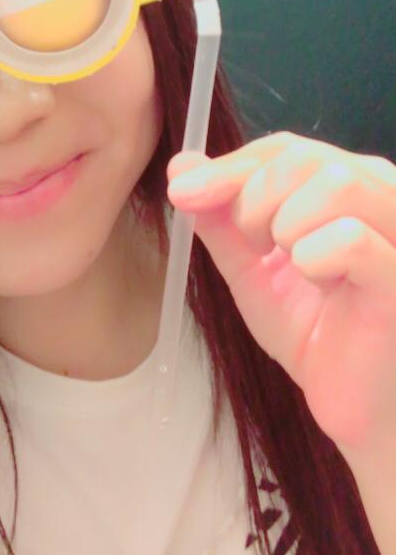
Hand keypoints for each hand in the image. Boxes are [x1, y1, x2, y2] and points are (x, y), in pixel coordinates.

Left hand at [167, 132, 395, 465]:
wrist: (358, 405)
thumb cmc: (317, 332)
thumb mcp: (252, 269)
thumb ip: (219, 219)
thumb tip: (180, 167)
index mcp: (352, 185)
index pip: (284, 149)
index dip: (229, 167)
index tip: (183, 191)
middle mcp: (385, 194)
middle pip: (302, 158)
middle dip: (253, 202)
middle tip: (256, 250)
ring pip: (335, 182)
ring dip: (285, 226)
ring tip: (292, 265)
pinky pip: (349, 239)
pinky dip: (313, 259)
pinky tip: (323, 286)